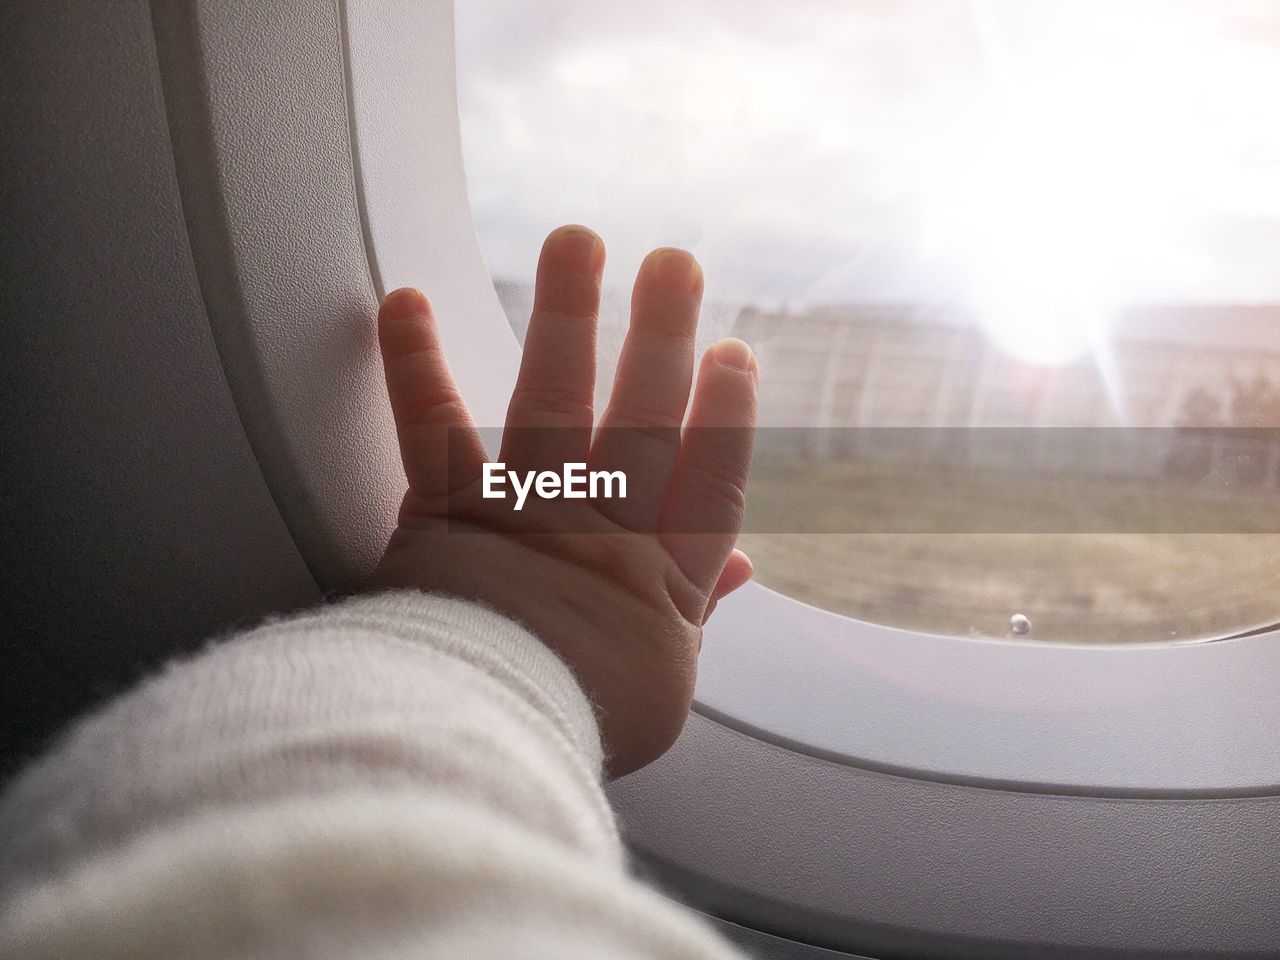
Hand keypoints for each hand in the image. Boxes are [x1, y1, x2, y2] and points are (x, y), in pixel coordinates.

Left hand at [366, 225, 757, 776]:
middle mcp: (602, 527)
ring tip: (577, 240)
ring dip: (565, 316)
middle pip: (641, 417)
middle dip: (660, 338)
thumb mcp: (663, 683)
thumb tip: (741, 570)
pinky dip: (413, 362)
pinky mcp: (448, 509)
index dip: (725, 416)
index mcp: (662, 578)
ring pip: (551, 399)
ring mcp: (526, 511)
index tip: (734, 356)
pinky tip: (400, 299)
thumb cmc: (580, 723)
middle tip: (674, 263)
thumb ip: (696, 615)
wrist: (489, 739)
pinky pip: (430, 427)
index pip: (708, 479)